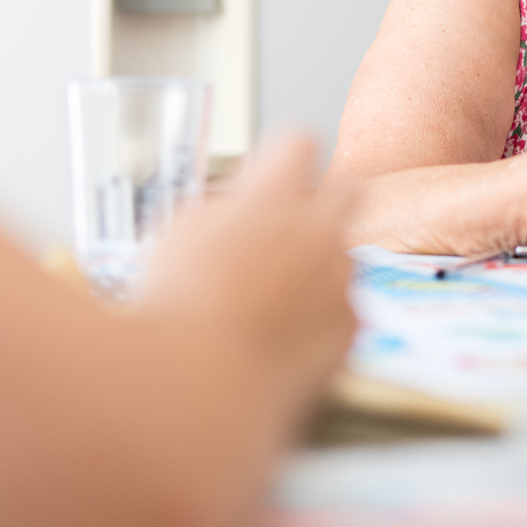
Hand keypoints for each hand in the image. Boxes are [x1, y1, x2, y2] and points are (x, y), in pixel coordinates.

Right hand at [138, 133, 357, 407]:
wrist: (200, 384)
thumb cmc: (176, 309)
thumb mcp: (182, 234)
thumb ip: (224, 208)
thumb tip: (240, 204)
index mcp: (272, 197)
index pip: (300, 142)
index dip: (285, 160)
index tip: (272, 176)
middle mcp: (316, 230)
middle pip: (347, 191)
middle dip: (325, 204)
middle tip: (290, 229)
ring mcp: (339, 279)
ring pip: (342, 256)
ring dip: (315, 269)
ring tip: (267, 303)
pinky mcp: (350, 326)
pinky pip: (343, 308)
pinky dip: (319, 319)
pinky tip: (280, 338)